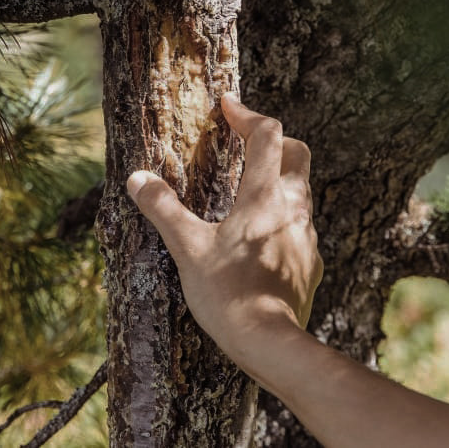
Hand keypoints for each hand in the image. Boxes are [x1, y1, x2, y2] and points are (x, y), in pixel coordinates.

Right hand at [126, 93, 322, 368]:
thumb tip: (137, 179)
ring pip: (302, 190)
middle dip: (273, 139)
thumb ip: (163, 209)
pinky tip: (261, 235)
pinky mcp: (311, 263)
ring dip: (279, 178)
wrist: (271, 343)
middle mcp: (293, 208)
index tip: (228, 105)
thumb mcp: (187, 247)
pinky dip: (283, 216)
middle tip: (246, 139)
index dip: (247, 114)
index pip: (267, 135)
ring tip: (248, 187)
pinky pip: (301, 226)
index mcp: (264, 195)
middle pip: (297, 153)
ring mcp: (307, 236)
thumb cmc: (228, 293)